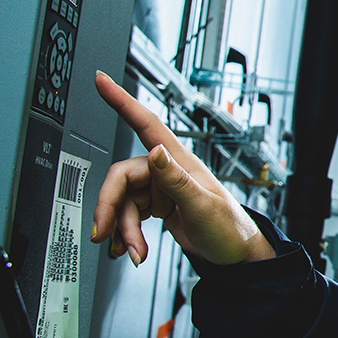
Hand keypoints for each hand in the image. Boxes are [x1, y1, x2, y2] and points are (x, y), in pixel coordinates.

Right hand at [90, 71, 275, 264]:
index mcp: (180, 161)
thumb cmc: (230, 229)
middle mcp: (166, 170)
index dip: (122, 101)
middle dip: (109, 208)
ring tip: (133, 251)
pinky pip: (129, 214)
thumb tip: (156, 151)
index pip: (146, 124)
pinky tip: (131, 248)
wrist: (235, 256)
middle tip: (103, 233)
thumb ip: (176, 180)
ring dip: (122, 229)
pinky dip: (125, 233)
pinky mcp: (156, 206)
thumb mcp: (203, 205)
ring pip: (123, 201)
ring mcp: (160, 188)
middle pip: (121, 178)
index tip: (102, 81)